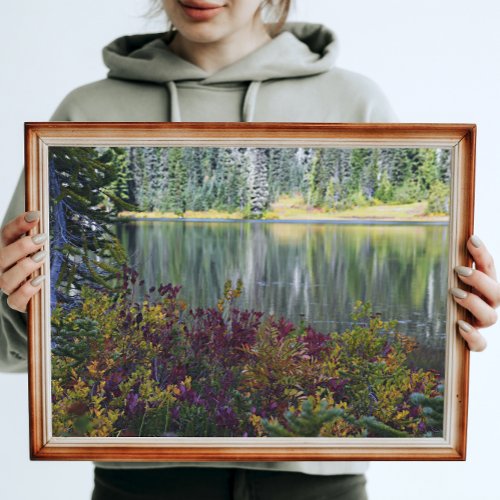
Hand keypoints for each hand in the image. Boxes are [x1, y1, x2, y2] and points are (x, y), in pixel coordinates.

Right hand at [0, 210, 46, 312]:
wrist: (34, 296)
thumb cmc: (36, 268)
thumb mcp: (38, 251)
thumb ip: (38, 238)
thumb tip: (47, 219)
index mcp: (7, 251)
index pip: (6, 234)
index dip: (19, 224)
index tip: (36, 215)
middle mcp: (3, 268)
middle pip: (2, 257)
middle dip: (21, 246)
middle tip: (41, 238)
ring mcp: (8, 286)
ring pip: (6, 279)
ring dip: (25, 267)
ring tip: (42, 257)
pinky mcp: (16, 302)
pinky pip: (15, 299)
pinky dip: (27, 290)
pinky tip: (40, 280)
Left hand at [451, 235, 498, 351]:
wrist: (443, 328)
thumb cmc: (448, 298)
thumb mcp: (450, 279)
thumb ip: (456, 264)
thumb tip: (458, 240)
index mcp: (484, 287)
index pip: (490, 268)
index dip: (483, 254)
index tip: (471, 239)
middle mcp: (488, 306)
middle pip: (498, 294)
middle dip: (480, 280)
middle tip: (459, 270)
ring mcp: (481, 324)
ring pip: (490, 317)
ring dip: (473, 303)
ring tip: (454, 293)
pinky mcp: (473, 342)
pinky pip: (480, 344)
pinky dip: (472, 336)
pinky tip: (459, 325)